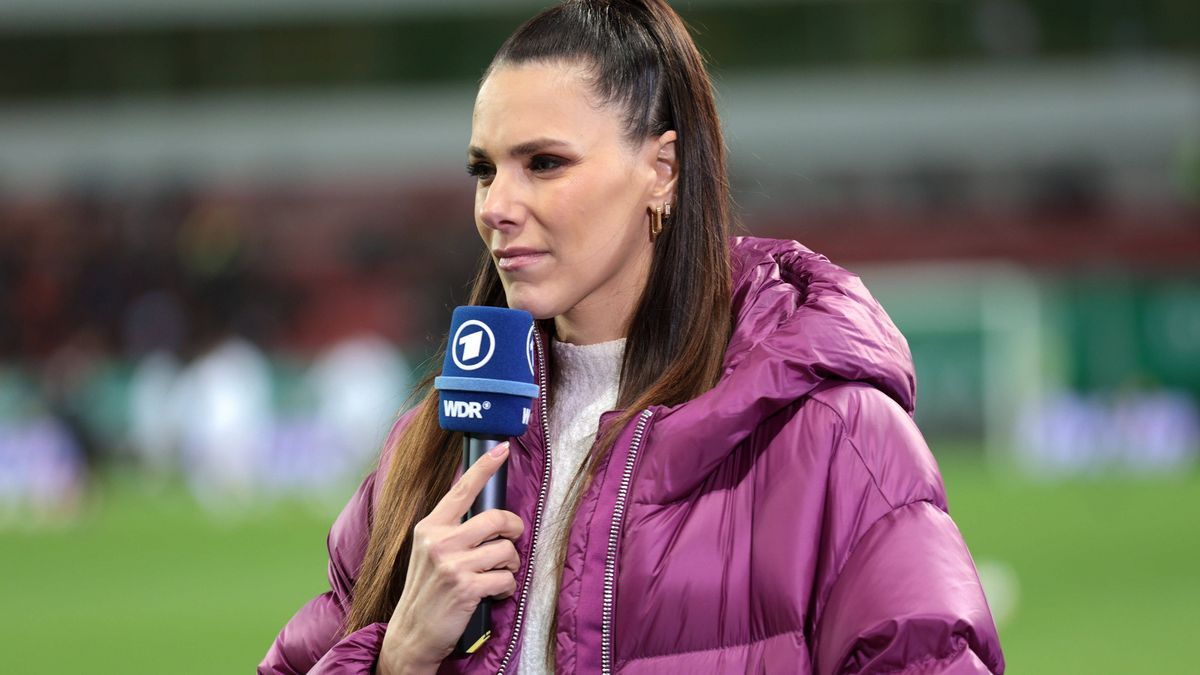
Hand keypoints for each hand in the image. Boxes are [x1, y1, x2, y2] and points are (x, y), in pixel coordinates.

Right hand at [377, 442, 523, 674]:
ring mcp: (452, 564)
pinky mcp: (466, 587)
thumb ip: (452, 530)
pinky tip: (495, 593)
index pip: (461, 489)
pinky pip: (507, 579)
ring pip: (506, 551)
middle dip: (513, 530)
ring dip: (510, 565)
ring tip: (497, 574)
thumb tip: (487, 514)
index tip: (502, 447)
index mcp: (430, 527)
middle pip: (496, 519)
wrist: (411, 633)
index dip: (484, 467)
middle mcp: (439, 541)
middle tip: (511, 539)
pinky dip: (507, 588)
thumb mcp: (428, 552)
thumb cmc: (427, 590)